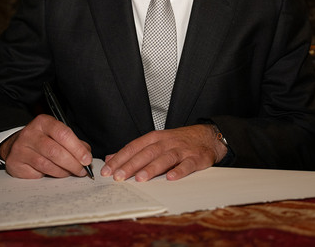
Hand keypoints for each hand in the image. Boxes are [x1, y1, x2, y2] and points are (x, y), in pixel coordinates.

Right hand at [0, 114, 92, 178]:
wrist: (15, 145)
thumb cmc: (41, 139)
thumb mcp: (56, 134)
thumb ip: (73, 142)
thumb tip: (87, 154)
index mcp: (43, 122)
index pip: (63, 134)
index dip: (77, 148)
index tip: (87, 159)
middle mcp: (30, 133)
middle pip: (55, 151)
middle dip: (72, 163)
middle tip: (82, 170)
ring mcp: (20, 149)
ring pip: (46, 164)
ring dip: (63, 171)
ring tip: (71, 172)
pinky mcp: (15, 164)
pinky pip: (36, 173)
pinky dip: (49, 175)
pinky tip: (55, 173)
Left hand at [100, 124, 226, 181]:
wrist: (207, 136)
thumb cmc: (178, 142)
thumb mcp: (155, 142)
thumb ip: (133, 151)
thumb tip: (109, 158)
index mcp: (155, 138)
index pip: (134, 147)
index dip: (120, 158)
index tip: (107, 170)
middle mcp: (166, 142)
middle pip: (147, 152)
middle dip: (132, 165)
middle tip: (118, 177)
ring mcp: (181, 150)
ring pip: (165, 158)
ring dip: (152, 168)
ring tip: (140, 179)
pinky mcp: (196, 158)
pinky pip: (187, 164)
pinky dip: (179, 171)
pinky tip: (171, 178)